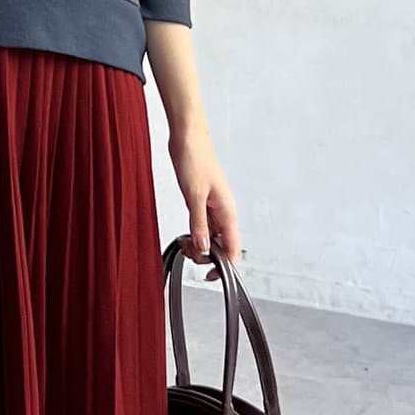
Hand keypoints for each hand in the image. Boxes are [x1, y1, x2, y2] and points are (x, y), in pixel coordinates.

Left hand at [167, 120, 240, 277]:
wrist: (187, 138)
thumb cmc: (194, 159)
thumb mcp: (194, 195)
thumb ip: (199, 224)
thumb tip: (204, 249)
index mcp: (228, 212)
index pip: (232, 248)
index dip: (223, 266)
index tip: (209, 276)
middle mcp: (224, 212)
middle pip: (222, 246)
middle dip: (205, 255)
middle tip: (187, 250)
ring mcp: (214, 208)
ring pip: (211, 237)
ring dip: (199, 245)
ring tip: (183, 241)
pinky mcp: (203, 203)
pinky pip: (203, 226)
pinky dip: (194, 233)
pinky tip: (184, 233)